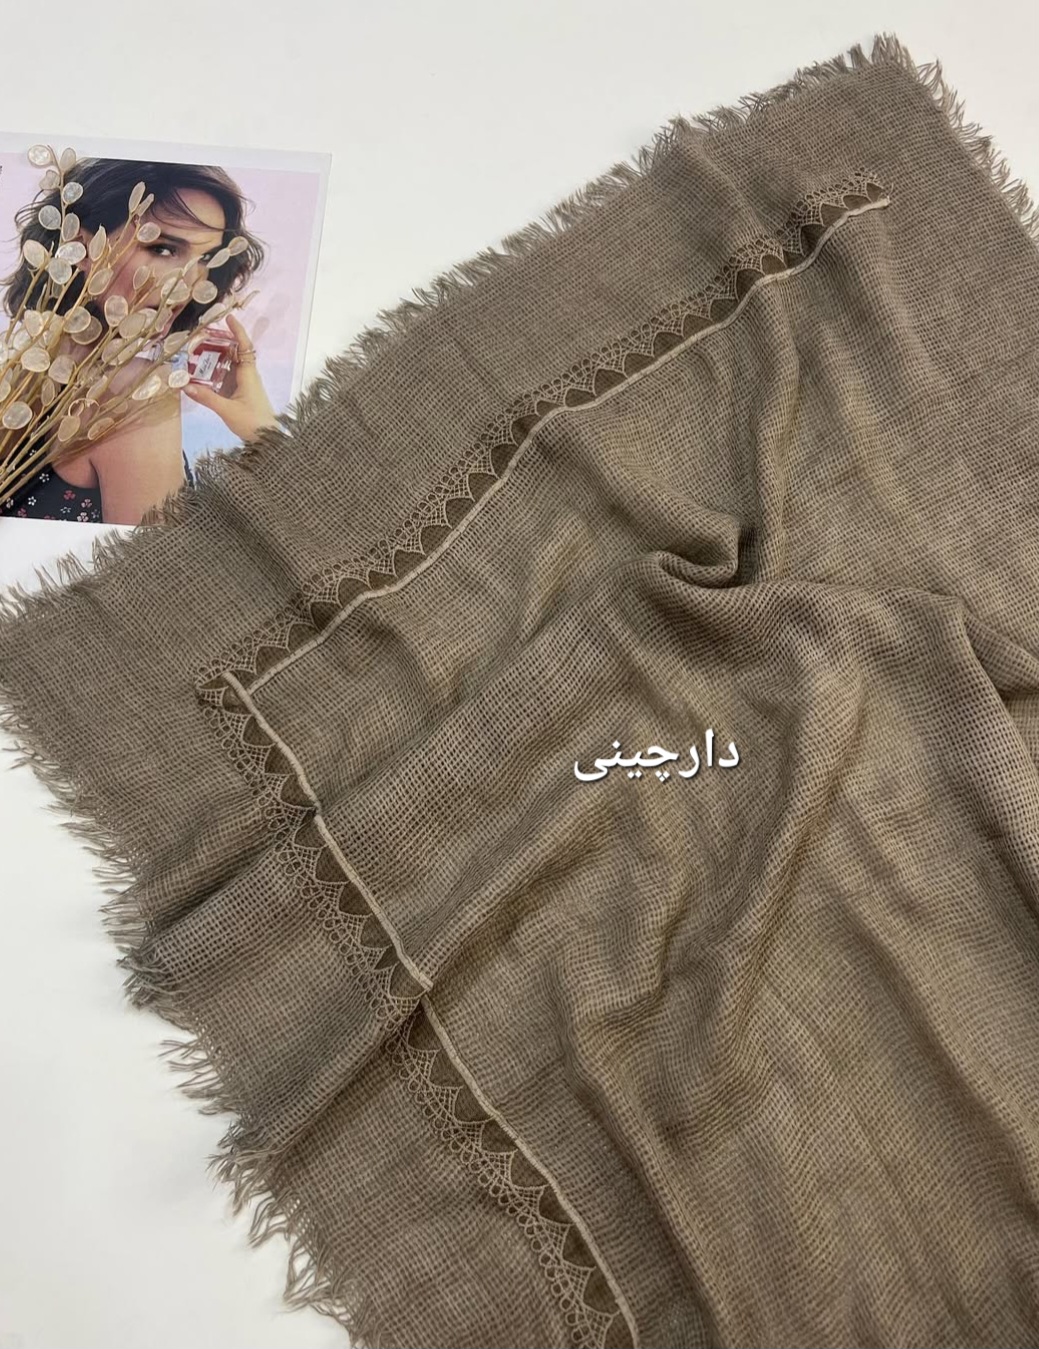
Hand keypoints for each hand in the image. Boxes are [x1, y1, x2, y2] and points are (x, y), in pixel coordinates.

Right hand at [182, 313, 277, 442]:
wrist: (267, 440)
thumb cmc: (253, 423)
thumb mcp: (227, 410)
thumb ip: (207, 398)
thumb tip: (185, 386)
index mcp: (248, 374)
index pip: (245, 346)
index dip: (237, 331)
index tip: (228, 318)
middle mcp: (248, 375)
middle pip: (235, 351)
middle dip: (220, 341)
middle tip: (200, 336)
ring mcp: (245, 384)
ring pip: (230, 363)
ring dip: (216, 356)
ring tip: (196, 350)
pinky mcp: (241, 392)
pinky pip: (228, 376)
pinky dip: (216, 371)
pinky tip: (202, 373)